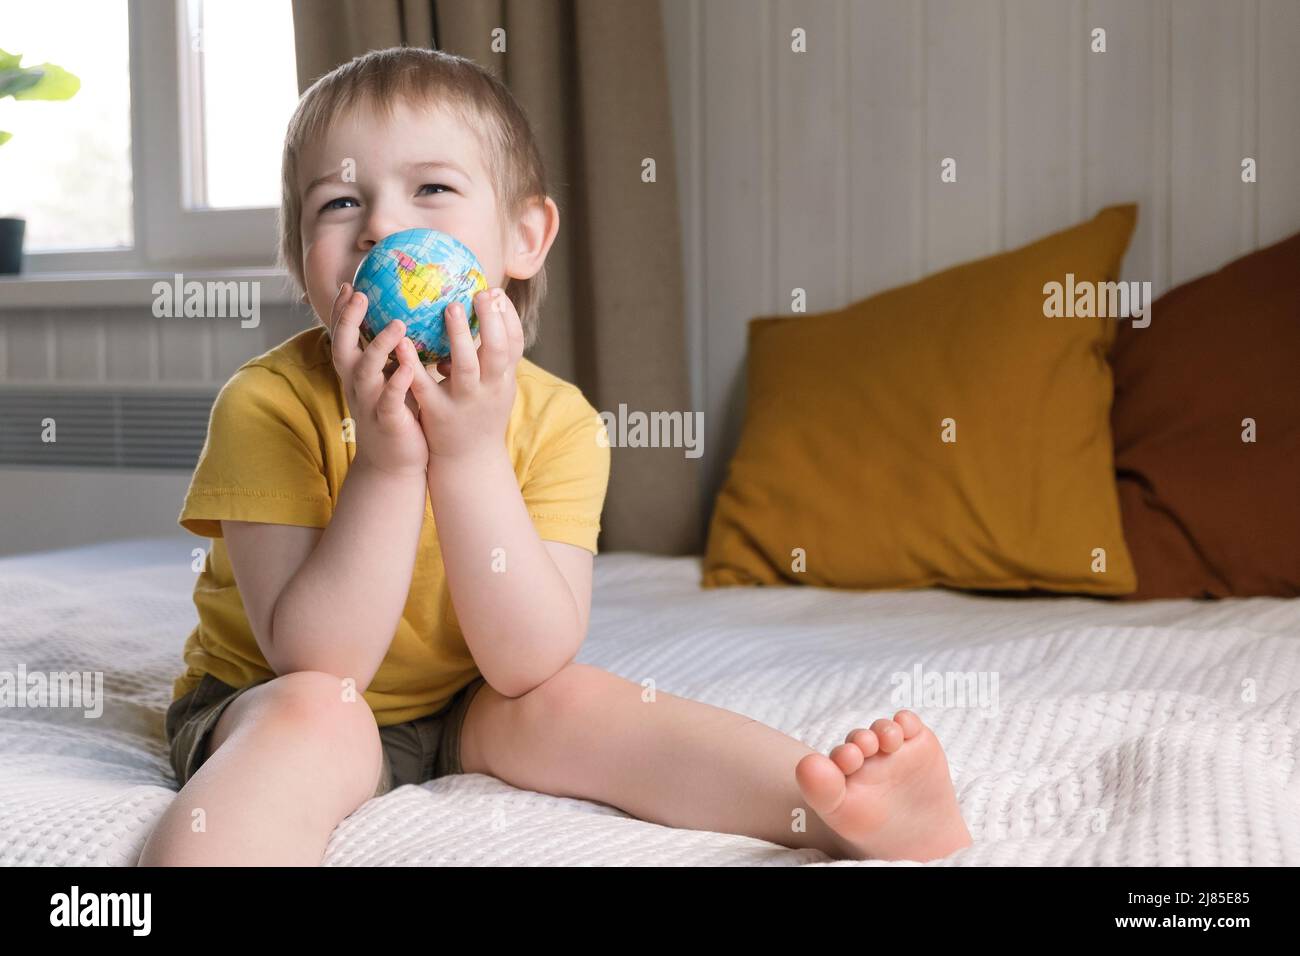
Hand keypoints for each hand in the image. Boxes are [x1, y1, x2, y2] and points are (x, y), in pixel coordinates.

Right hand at [328, 282, 428, 477]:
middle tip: (359, 294)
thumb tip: (413, 318)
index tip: (348, 284)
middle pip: (343, 346)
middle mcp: (356, 385)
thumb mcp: (391, 380)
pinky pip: (389, 399)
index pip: (344, 336)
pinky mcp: (386, 421)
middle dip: (348, 319)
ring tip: (396, 323)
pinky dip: (397, 381)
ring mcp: (369, 403)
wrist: (394, 464)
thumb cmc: (398, 415)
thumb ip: (396, 354)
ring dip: (379, 345)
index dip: (341, 311)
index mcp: (357, 373)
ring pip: (365, 370)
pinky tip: (408, 366)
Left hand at [408, 287, 522, 462]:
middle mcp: (488, 390)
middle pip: (496, 353)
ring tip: (449, 308)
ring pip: (466, 367)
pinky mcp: (437, 413)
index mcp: (503, 379)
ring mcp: (464, 402)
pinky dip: (413, 364)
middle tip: (479, 294)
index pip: (514, 344)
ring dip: (460, 336)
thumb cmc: (480, 414)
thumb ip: (493, 355)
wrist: (469, 461)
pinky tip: (402, 342)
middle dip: (490, 322)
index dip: (508, 317)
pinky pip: (424, 385)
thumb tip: (486, 309)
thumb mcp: (496, 386)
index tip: (495, 292)